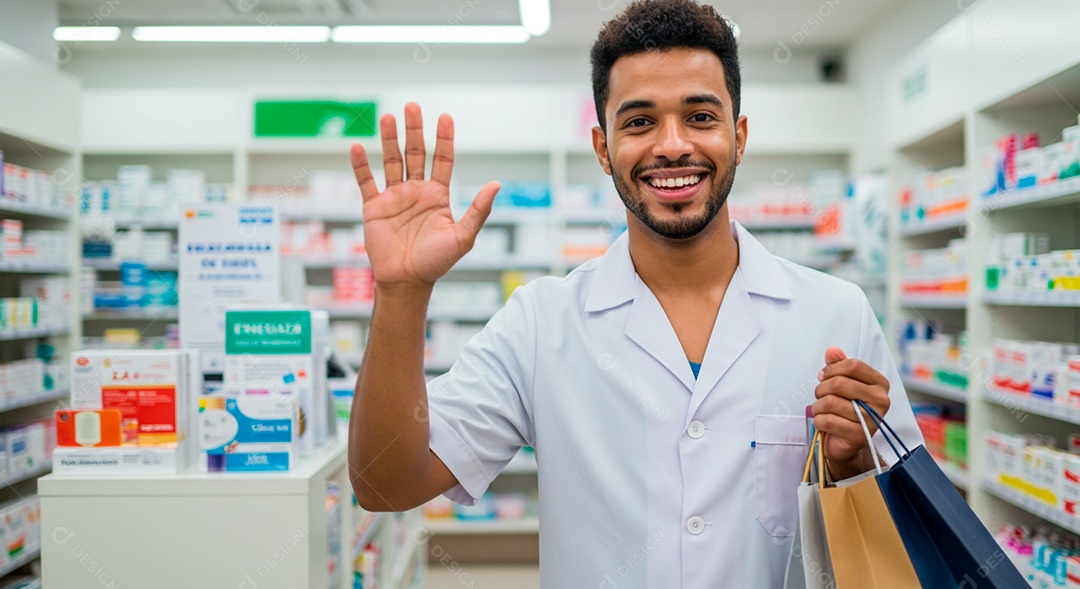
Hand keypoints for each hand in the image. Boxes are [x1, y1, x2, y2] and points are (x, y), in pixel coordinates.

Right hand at [351, 102, 499, 287]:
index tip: (445, 117)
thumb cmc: (436, 262)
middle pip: (415, 153)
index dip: (444, 139)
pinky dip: (360, 165)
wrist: (407, 282)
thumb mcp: (463, 236)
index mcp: (438, 196)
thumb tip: (496, 184)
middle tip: (412, 106)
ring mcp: (394, 197)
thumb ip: (478, 210)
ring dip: (388, 139)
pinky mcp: (374, 208)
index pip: (442, 160)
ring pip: (391, 161)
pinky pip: (366, 182)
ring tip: (387, 117)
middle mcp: (416, 191)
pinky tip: (357, 146)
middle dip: (414, 130)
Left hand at [812, 346, 890, 479]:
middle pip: (839, 383)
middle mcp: (881, 400)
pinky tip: (823, 423)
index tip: (823, 376)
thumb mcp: (843, 384)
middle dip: (821, 389)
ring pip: (830, 402)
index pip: (853, 364)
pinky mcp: (859, 436)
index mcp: (880, 384)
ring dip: (817, 406)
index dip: (832, 369)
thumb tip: (832, 350)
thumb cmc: (845, 409)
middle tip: (820, 396)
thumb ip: (839, 365)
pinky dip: (818, 421)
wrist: (846, 443)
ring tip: (821, 410)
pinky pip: (827, 420)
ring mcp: (872, 420)